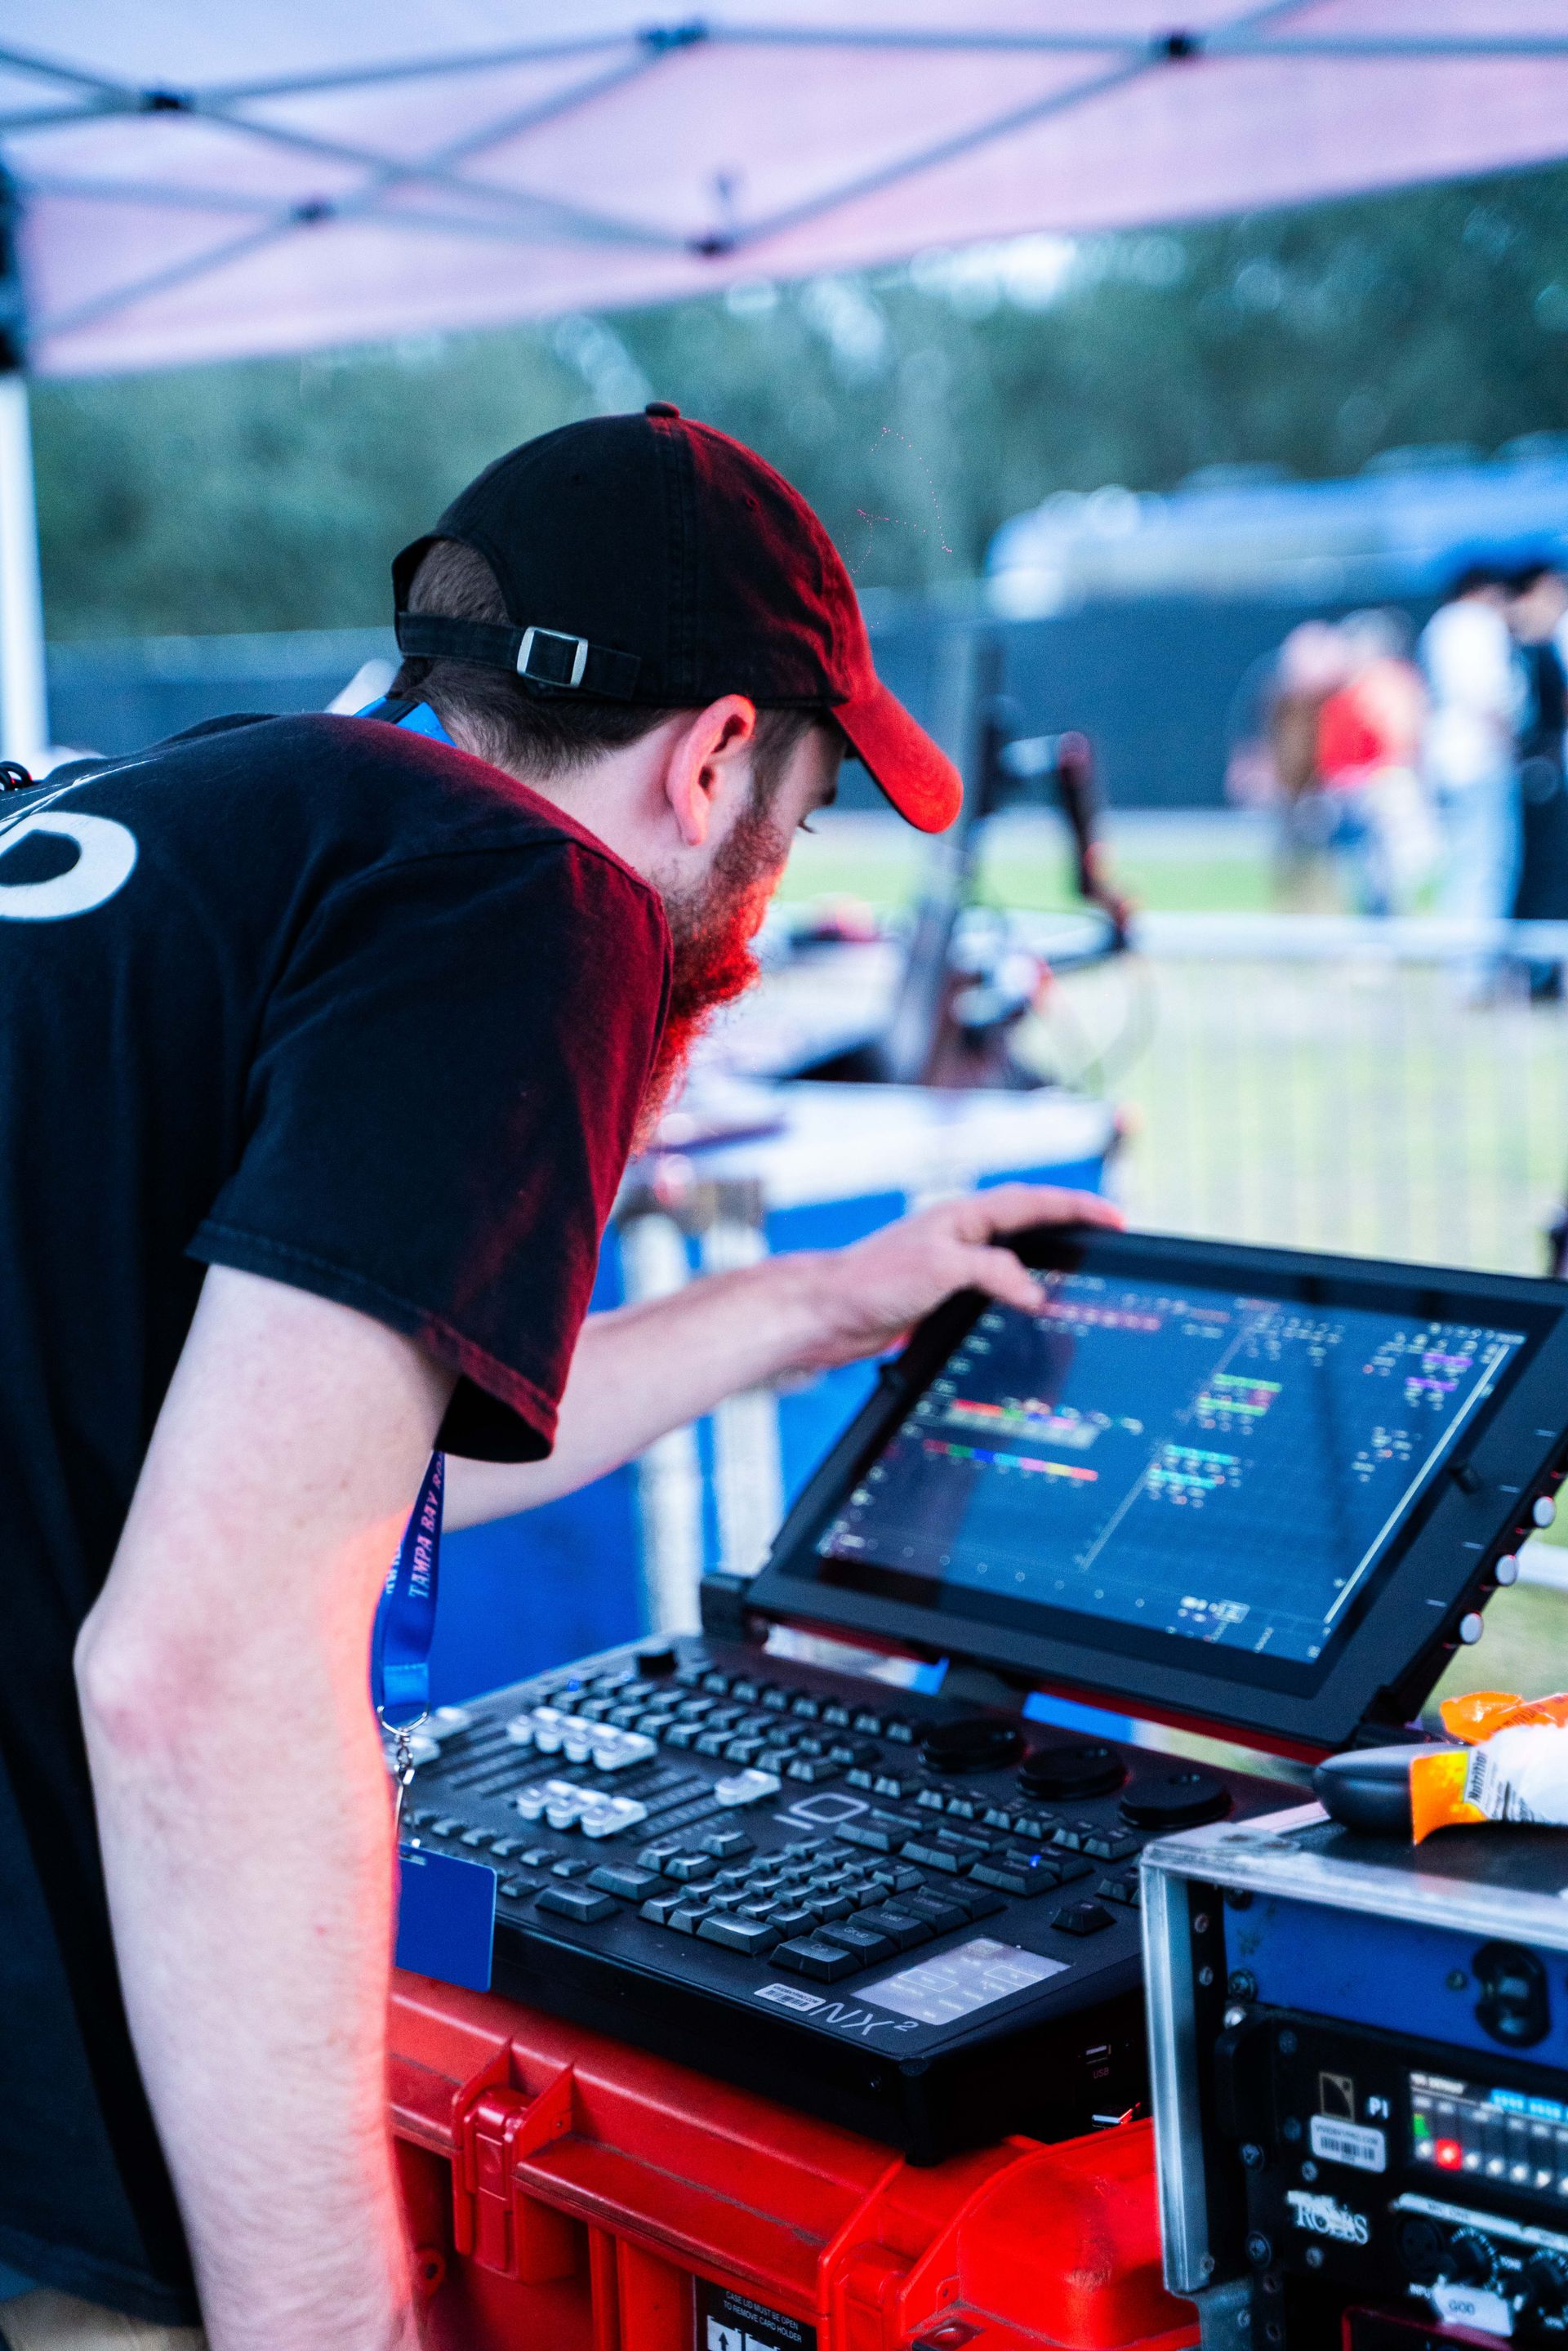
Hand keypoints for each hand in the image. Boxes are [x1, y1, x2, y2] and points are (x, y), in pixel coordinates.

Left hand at [790, 1182, 1123, 1370]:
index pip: (1033, 1204)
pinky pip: (993, 1292)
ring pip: (1013, 1262)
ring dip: (1047, 1266)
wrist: (824, 1314)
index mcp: (963, 1216)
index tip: (1115, 1219)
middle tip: (1108, 1241)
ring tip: (1082, 1277)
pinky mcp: (941, 1297)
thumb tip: (1037, 1293)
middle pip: (1028, 1226)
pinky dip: (1019, 1299)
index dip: (1077, 1208)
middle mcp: (959, 1236)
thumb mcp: (942, 1268)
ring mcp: (951, 1266)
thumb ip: (994, 1272)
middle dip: (1071, 1230)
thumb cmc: (871, 1280)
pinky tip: (1030, 1316)